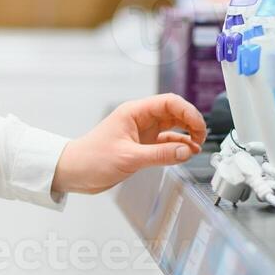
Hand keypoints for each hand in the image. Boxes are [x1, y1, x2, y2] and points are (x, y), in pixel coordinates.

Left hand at [51, 94, 205, 195]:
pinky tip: (184, 154)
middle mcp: (140, 120)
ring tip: (195, 148)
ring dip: (185, 136)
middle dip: (190, 123)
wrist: (73, 172)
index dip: (188, 112)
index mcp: (135, 112)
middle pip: (174, 113)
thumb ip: (160, 155)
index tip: (199, 127)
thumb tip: (186, 151)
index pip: (169, 102)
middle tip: (201, 138)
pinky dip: (177, 148)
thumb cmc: (91, 159)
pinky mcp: (141, 147)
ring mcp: (142, 133)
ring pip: (172, 128)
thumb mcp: (128, 158)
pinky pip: (165, 143)